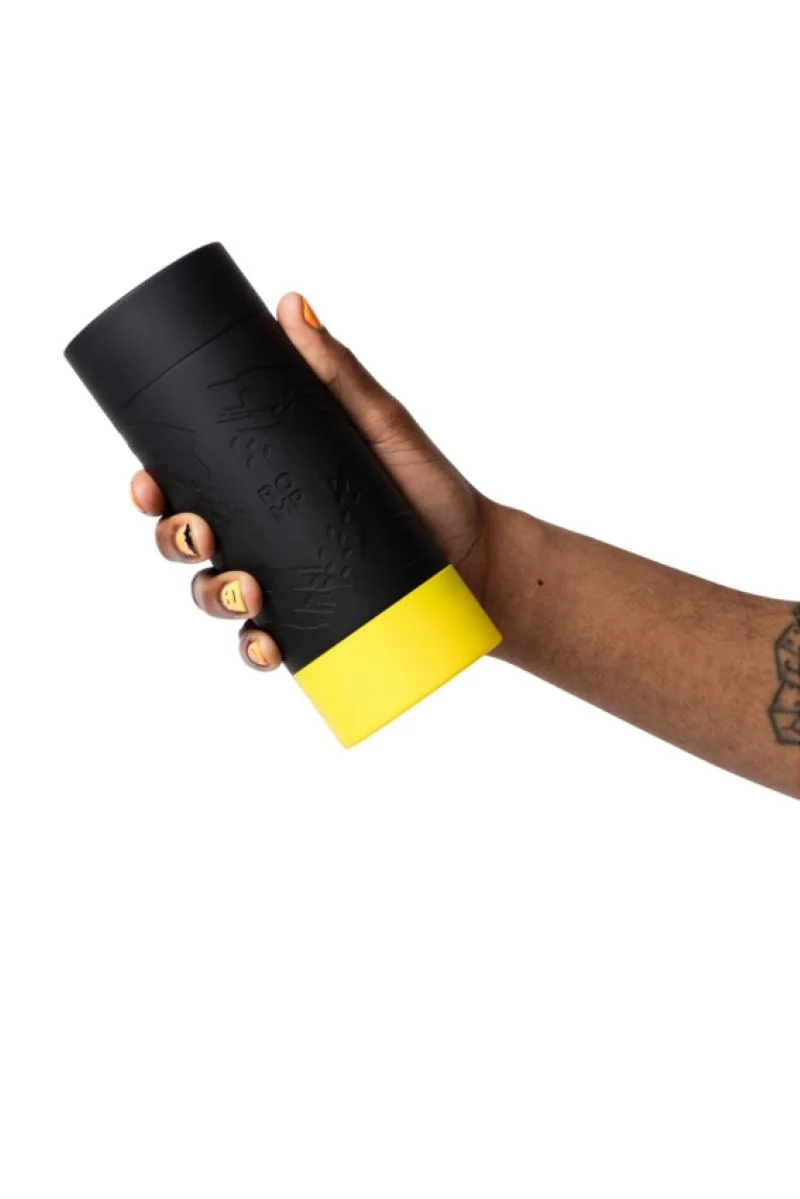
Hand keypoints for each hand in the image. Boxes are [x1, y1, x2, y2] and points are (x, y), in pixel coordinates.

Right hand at [129, 293, 500, 671]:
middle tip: (201, 532)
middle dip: (173, 539)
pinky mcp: (312, 627)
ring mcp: (284, 585)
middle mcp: (264, 536)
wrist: (479, 557)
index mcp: (264, 487)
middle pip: (187, 543)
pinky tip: (266, 644)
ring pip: (214, 596)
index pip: (191, 486)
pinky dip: (255, 649)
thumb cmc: (430, 489)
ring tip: (246, 587)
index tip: (148, 482)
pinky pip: (265, 644)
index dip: (154, 488)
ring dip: (210, 595)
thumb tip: (292, 304)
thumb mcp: (383, 426)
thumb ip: (339, 373)